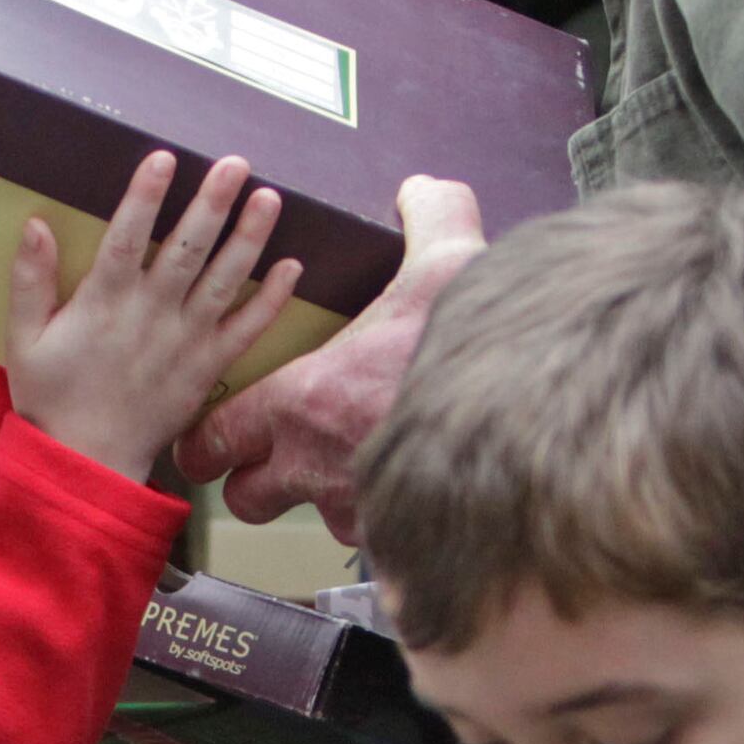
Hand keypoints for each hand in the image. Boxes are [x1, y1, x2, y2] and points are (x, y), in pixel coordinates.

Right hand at [5, 152, 299, 479]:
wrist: (86, 461)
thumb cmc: (51, 397)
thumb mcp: (23, 339)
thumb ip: (30, 281)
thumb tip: (36, 225)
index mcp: (102, 303)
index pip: (126, 236)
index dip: (145, 196)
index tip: (164, 158)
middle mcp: (150, 315)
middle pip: (186, 249)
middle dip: (212, 203)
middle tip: (235, 163)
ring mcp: (185, 341)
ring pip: (223, 281)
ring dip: (249, 238)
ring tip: (269, 198)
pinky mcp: (207, 367)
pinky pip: (246, 330)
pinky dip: (271, 300)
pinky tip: (292, 266)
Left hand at [172, 176, 488, 541]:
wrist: (533, 417)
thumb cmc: (473, 343)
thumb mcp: (447, 259)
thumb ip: (428, 217)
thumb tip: (421, 190)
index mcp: (299, 402)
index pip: (214, 440)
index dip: (210, 441)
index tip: (217, 436)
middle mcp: (314, 466)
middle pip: (247, 501)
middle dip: (257, 486)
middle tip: (282, 462)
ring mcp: (359, 511)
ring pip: (321, 524)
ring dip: (335, 505)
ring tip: (365, 476)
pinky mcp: (406, 545)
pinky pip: (385, 553)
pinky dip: (396, 537)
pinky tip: (421, 509)